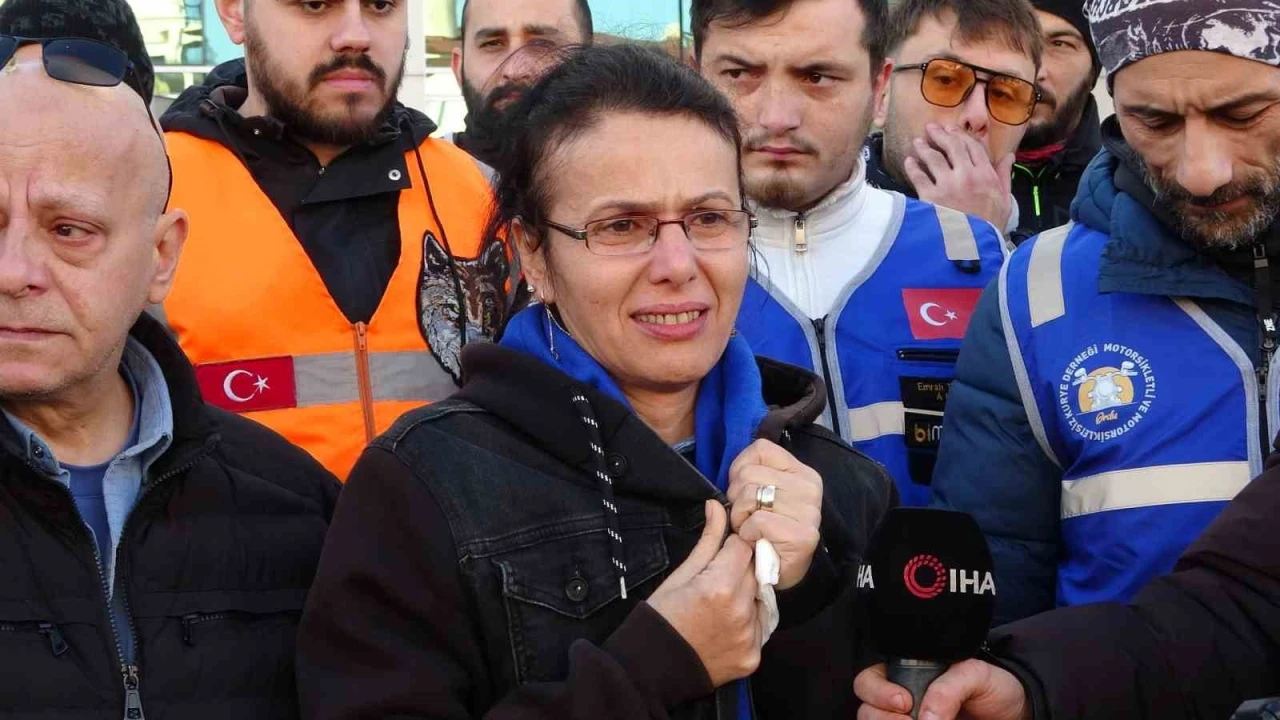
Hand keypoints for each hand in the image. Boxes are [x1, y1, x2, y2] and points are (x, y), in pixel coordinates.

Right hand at [647, 500, 761, 686]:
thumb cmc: (663, 615)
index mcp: (721, 585)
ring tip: (721, 605)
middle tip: (718, 580)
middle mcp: (741, 611)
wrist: (654, 667)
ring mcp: (750, 636)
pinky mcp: (753, 657)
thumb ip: (708, 541)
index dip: (733, 547)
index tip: (721, 555)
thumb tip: (718, 506)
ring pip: (761, 598)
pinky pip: (761, 627)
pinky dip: (749, 622)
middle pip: (756, 571)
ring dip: (748, 595)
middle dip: (741, 569)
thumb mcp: (681, 574)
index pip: (745, 547)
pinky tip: (727, 624)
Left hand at [726, 439, 822, 589]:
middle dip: (736, 499)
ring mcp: (809, 512)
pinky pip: (757, 521)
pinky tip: (756, 541)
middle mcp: (810, 487)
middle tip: (746, 518)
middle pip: (748, 474)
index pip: (760, 449)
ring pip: (749, 496)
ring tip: (750, 530)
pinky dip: (747, 534)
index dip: (740, 469)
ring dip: (739, 518)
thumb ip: (747, 476)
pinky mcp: (803, 535)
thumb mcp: (760, 494)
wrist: (780, 571)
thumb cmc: (765, 530)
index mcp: (801, 472)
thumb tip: (730, 475)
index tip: (743, 491)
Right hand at [854, 661, 1029, 719]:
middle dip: (880, 717)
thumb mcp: (976, 675)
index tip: (904, 702)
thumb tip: (927, 716)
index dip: (877, 691)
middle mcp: (899, 701)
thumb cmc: (994, 688)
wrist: (1015, 715)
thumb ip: (949, 688)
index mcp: (905, 674)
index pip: (869, 679)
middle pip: (866, 709)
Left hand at [904, 124, 1013, 230]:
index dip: (961, 135)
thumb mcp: (1005, 200)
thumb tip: (1009, 156)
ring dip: (924, 147)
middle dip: (941, 134)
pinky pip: (919, 177)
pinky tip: (910, 162)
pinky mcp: (931, 197)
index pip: (973, 147)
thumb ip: (1004, 176)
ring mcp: (948, 185)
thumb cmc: (991, 226)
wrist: (974, 249)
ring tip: (917, 142)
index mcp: (986, 175)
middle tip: (931, 128)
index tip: (952, 130)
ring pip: (933, 158)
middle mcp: (967, 175)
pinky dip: (913, 167)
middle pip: (952, 146)